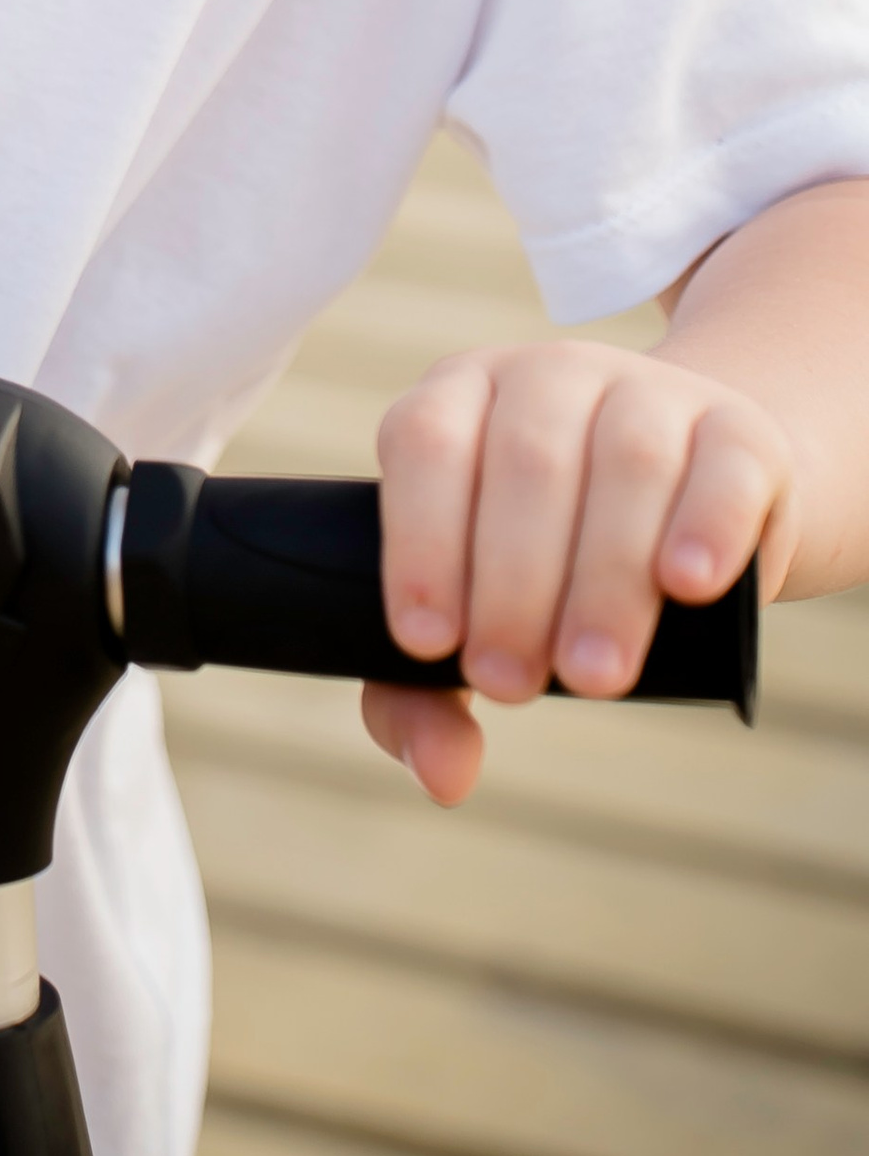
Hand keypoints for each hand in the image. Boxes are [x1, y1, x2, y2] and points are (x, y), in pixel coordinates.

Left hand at [362, 339, 793, 805]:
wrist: (697, 497)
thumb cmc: (553, 564)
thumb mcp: (479, 606)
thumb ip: (427, 693)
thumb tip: (443, 778)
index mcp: (461, 397)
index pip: (425, 446)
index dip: (418, 542)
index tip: (424, 644)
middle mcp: (548, 376)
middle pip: (525, 463)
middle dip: (512, 586)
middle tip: (510, 685)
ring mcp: (648, 392)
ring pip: (625, 463)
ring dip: (605, 576)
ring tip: (591, 674)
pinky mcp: (737, 430)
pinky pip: (723, 465)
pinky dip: (705, 525)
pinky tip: (687, 584)